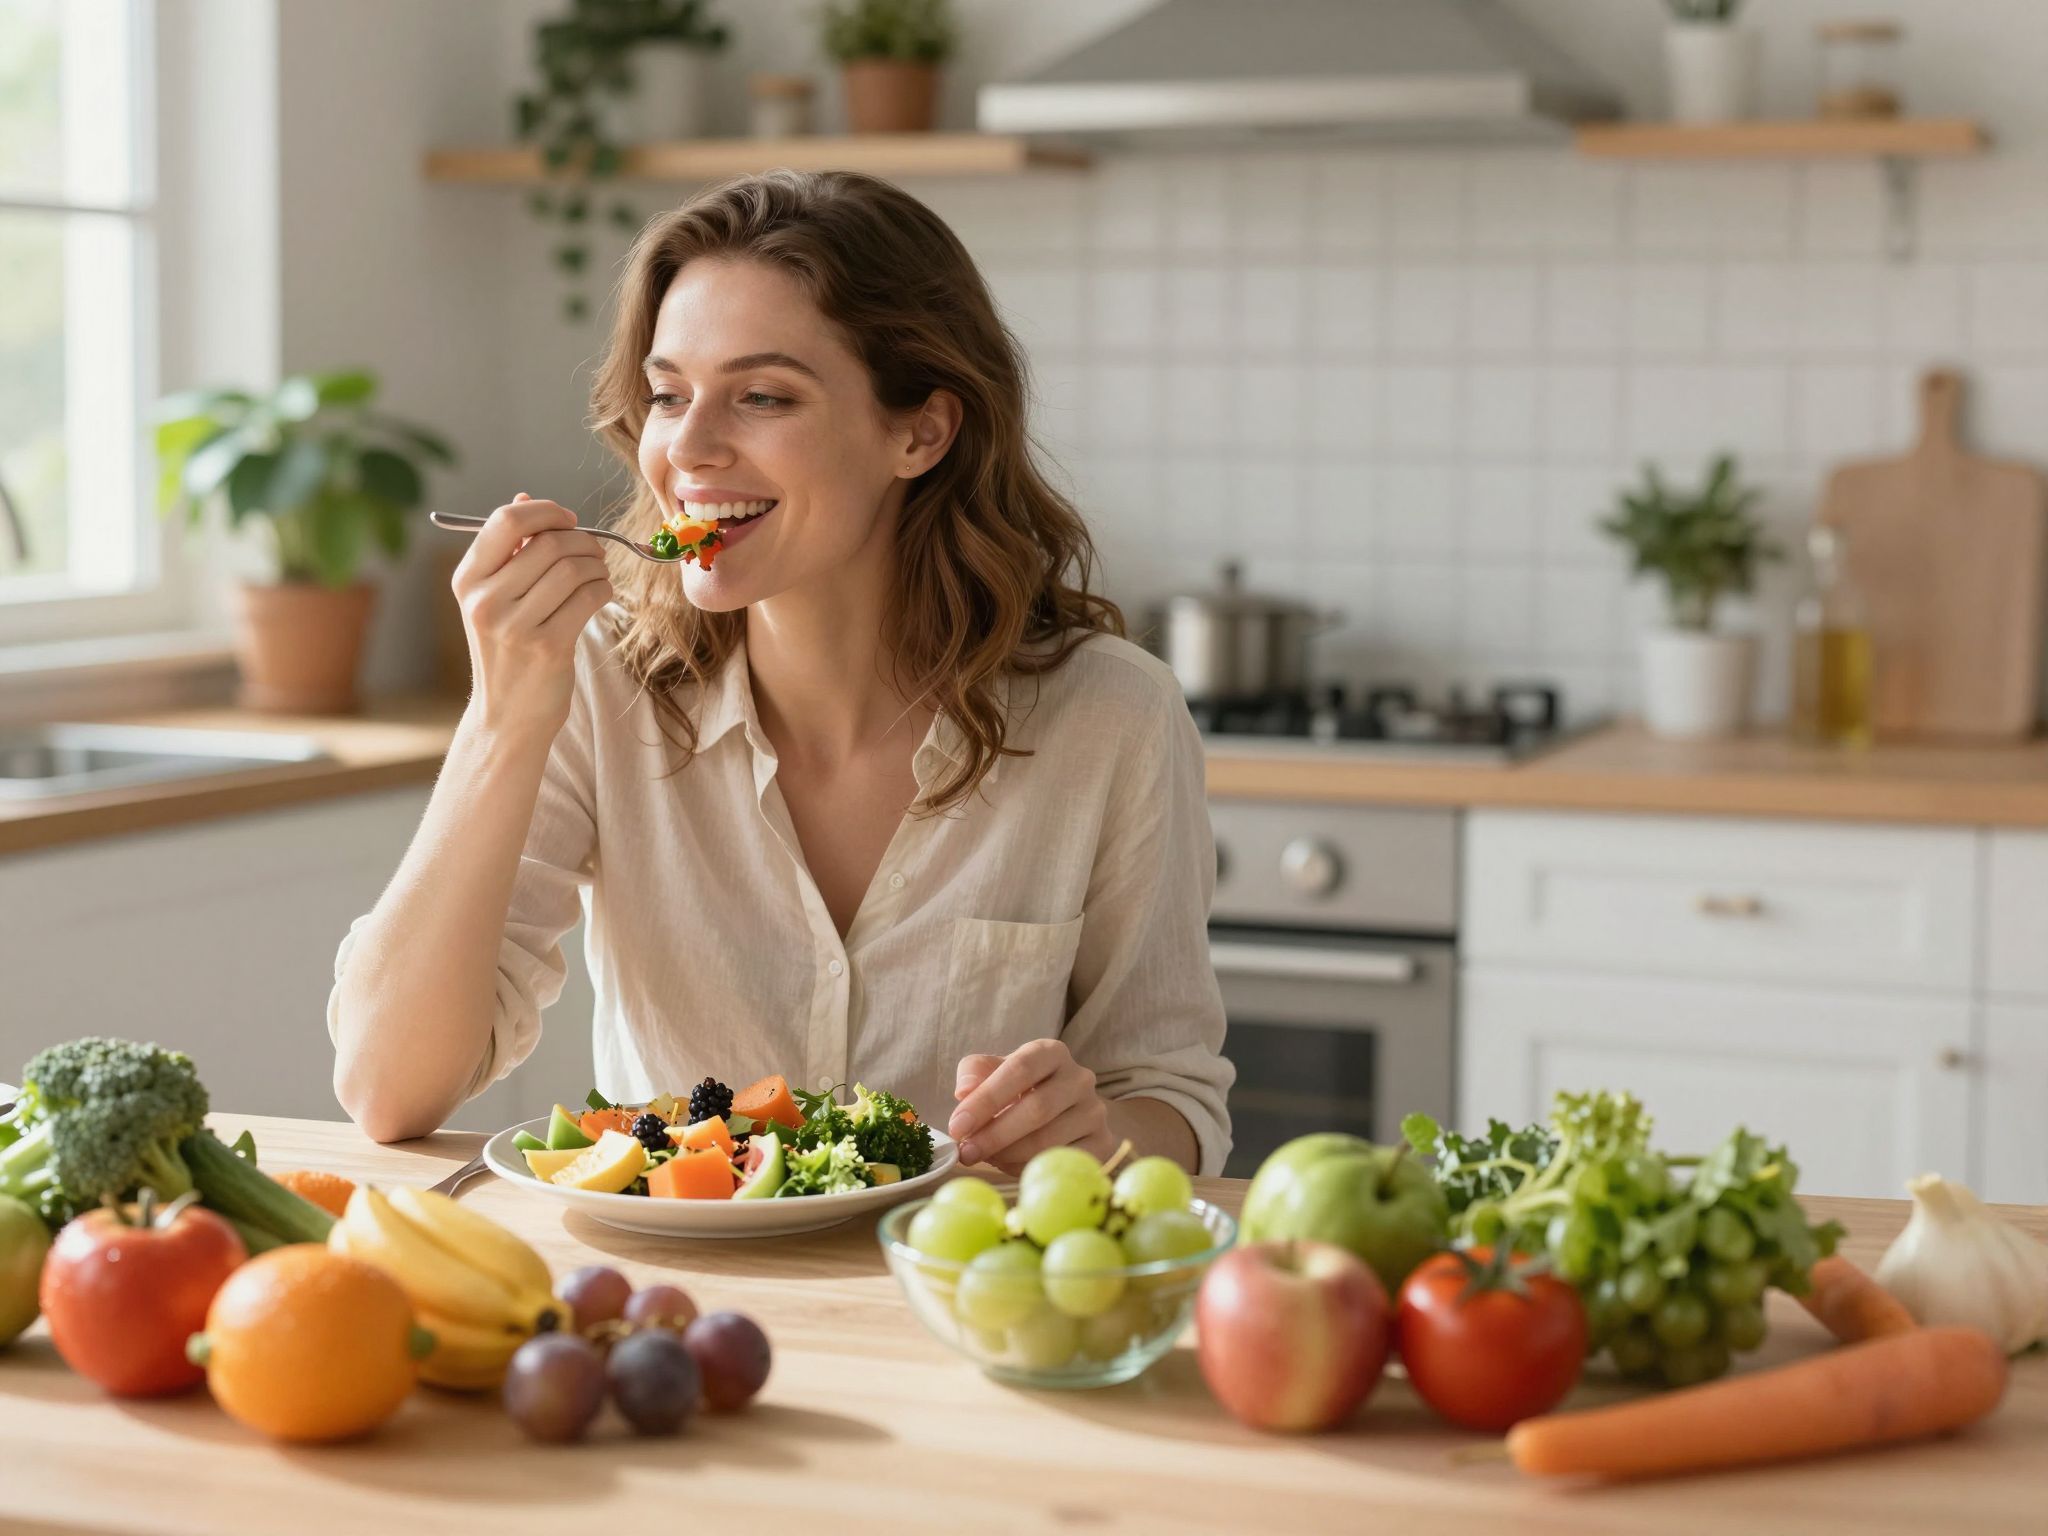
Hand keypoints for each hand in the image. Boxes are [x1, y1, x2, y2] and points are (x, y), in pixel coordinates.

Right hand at [452, 493, 614, 740]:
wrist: (508, 715)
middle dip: (582, 540)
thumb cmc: (507, 650)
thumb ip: (508, 549)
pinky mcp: (548, 646)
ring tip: (597, 574)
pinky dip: (603, 588)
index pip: (506, 521)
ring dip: (597, 565)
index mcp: (467, 580)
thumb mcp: (493, 598)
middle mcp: (485, 600)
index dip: (545, 511)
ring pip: (573, 568)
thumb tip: (524, 498)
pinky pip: (589, 597)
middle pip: (548, 543)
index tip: (567, 519)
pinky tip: (600, 594)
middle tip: (594, 551)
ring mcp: (514, 626)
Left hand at [948, 1040, 1115, 1174]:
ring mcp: (1094, 1112)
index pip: (1020, 1069)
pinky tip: (1010, 1166)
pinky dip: (1029, 1168)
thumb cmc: (1020, 1089)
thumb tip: (964, 1091)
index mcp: (1051, 1052)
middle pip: (1037, 1108)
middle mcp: (1079, 1078)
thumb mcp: (995, 1072)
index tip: (958, 1125)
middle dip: (995, 1134)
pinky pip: (1062, 1161)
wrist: (1066, 1112)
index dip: (987, 1099)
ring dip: (1008, 1155)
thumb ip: (975, 1073)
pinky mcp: (1102, 1143)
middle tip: (966, 1153)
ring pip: (1049, 1139)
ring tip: (985, 1158)